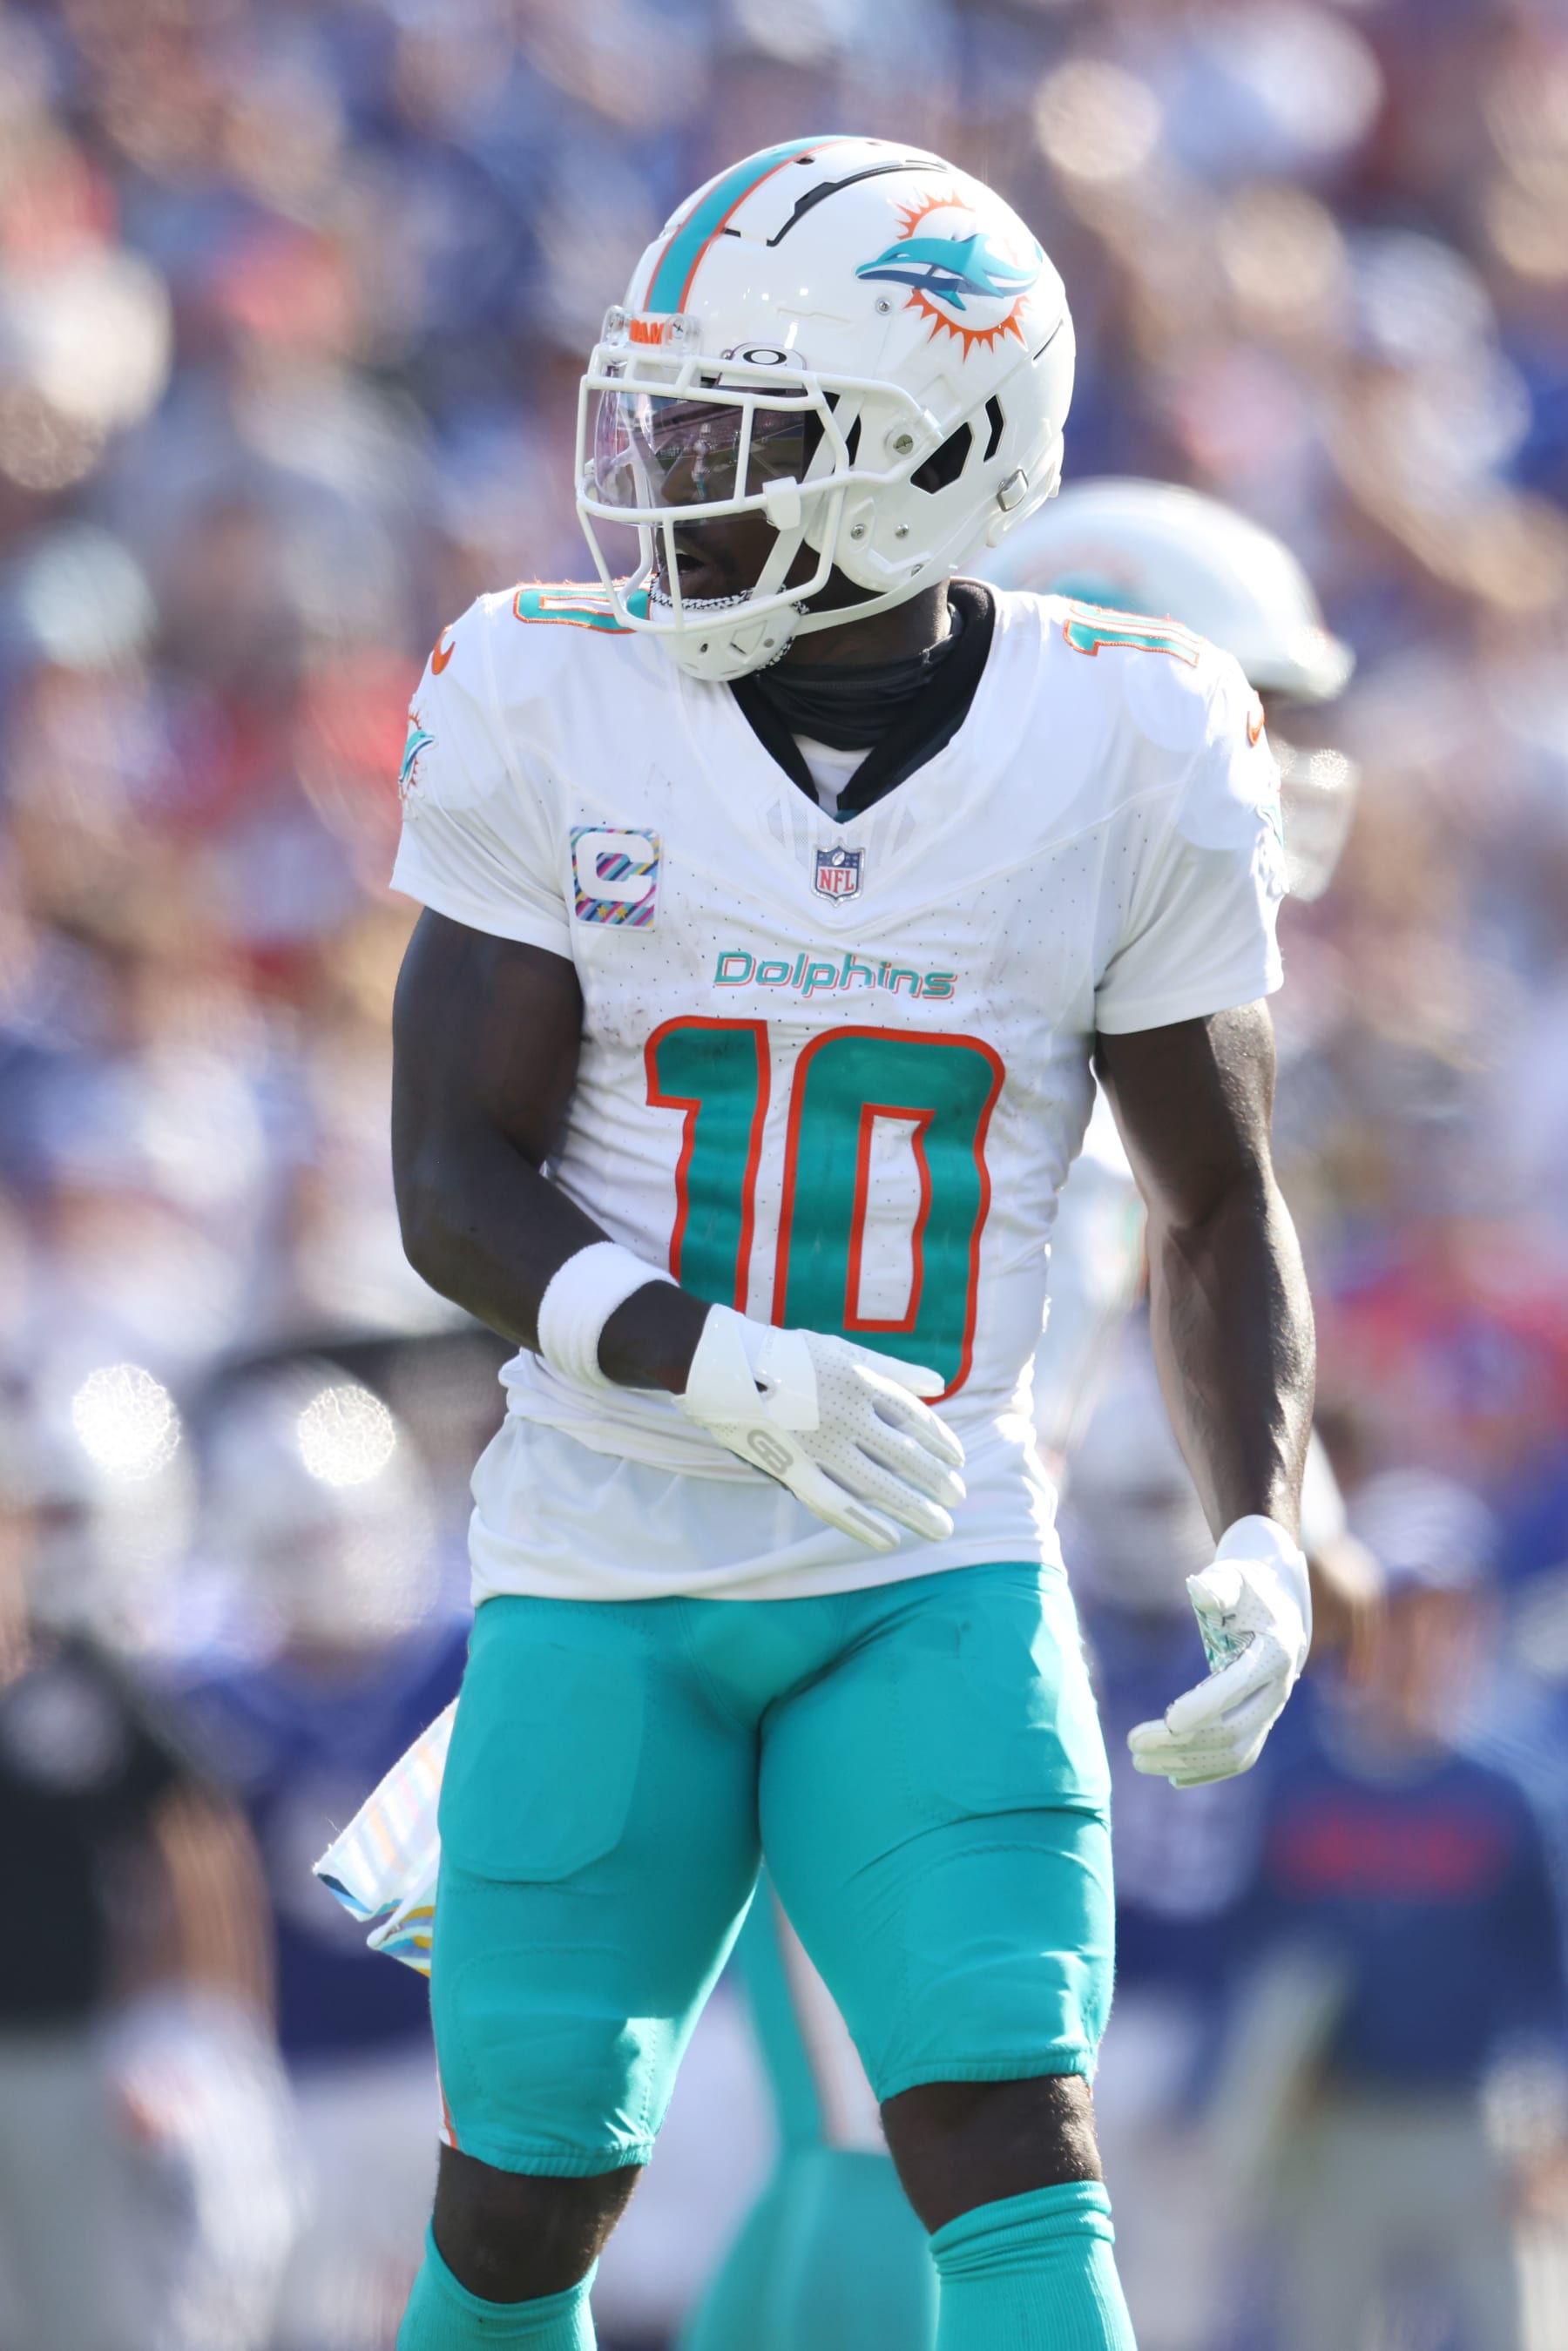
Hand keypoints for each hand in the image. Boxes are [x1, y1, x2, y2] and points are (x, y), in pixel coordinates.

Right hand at [677, 1305, 965, 1553]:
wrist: (722, 1364)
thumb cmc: (788, 1355)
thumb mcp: (843, 1351)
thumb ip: (893, 1369)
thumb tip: (939, 1384)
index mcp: (860, 1380)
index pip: (915, 1418)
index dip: (941, 1442)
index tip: (960, 1460)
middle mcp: (845, 1414)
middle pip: (904, 1456)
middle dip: (936, 1481)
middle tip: (959, 1499)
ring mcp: (819, 1444)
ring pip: (878, 1485)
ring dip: (913, 1509)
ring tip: (941, 1528)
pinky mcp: (792, 1468)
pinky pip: (835, 1504)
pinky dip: (864, 1525)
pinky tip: (889, 1540)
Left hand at [1128, 1516, 1310, 1787]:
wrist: (1278, 1603)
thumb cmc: (1246, 1585)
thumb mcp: (1233, 1575)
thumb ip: (1218, 1584)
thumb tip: (1200, 1591)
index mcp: (1274, 1650)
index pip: (1238, 1687)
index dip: (1205, 1705)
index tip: (1167, 1720)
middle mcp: (1279, 1687)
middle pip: (1234, 1730)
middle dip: (1183, 1743)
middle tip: (1132, 1743)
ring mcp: (1272, 1709)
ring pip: (1236, 1752)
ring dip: (1188, 1762)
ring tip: (1139, 1760)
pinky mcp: (1260, 1721)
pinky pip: (1239, 1756)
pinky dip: (1208, 1771)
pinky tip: (1171, 1775)